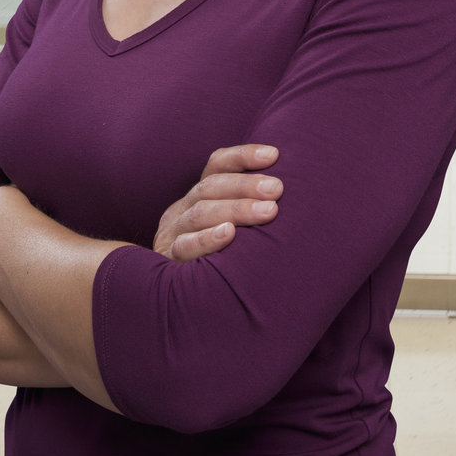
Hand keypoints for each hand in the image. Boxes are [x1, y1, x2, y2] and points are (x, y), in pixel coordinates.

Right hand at [151, 144, 281, 262]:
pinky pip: (184, 246)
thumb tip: (288, 190)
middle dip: (246, 185)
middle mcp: (183, 209)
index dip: (242, 157)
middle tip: (277, 188)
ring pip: (200, 213)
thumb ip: (248, 209)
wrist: (176, 300)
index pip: (216, 166)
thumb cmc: (218, 259)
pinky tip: (229, 234)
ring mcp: (172, 233)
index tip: (273, 155)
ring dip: (236, 209)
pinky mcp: (168, 259)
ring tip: (268, 210)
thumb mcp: (228, 227)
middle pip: (210, 187)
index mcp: (198, 196)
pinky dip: (207, 238)